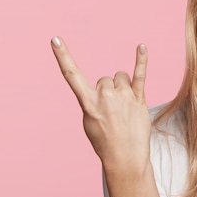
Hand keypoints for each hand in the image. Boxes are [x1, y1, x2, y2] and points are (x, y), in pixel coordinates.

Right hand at [51, 36, 151, 174]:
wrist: (125, 158)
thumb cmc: (105, 141)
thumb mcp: (90, 122)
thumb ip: (93, 102)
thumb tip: (102, 89)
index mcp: (88, 102)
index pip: (71, 75)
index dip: (63, 56)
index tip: (55, 39)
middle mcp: (105, 96)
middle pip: (106, 79)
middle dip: (109, 91)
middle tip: (114, 112)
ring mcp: (123, 97)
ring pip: (121, 77)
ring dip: (124, 87)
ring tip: (126, 107)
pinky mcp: (139, 99)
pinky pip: (140, 75)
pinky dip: (141, 60)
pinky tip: (141, 47)